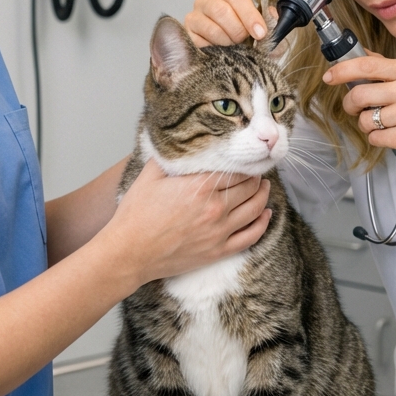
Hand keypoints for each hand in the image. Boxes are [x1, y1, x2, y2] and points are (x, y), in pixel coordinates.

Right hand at [105, 160, 272, 283]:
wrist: (128, 253)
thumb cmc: (136, 216)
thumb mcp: (149, 176)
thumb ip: (169, 157)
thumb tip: (177, 142)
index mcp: (199, 186)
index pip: (236, 171)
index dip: (245, 164)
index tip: (248, 160)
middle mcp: (214, 208)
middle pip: (249, 188)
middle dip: (256, 178)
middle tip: (258, 172)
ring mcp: (218, 232)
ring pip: (254, 209)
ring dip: (263, 196)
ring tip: (264, 188)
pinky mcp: (218, 251)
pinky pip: (251, 236)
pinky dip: (262, 224)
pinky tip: (266, 215)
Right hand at [185, 0, 272, 46]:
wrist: (230, 60)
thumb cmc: (246, 39)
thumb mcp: (263, 30)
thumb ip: (270, 21)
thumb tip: (273, 17)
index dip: (250, 16)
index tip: (260, 33)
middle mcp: (207, 2)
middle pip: (221, 10)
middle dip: (238, 30)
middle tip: (244, 42)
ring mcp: (194, 17)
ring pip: (211, 28)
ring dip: (227, 41)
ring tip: (233, 48)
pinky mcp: (187, 35)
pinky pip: (200, 42)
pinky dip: (214, 50)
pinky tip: (221, 52)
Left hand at [323, 55, 395, 200]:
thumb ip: (389, 69)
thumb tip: (361, 55)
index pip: (367, 65)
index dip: (342, 70)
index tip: (330, 76)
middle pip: (359, 93)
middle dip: (350, 104)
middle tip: (356, 108)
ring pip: (365, 119)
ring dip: (367, 125)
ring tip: (384, 124)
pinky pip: (375, 138)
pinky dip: (378, 139)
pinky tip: (393, 136)